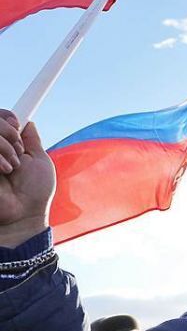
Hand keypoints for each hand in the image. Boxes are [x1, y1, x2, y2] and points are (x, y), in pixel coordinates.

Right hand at [0, 110, 55, 247]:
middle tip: (17, 152)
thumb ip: (30, 140)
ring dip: (4, 147)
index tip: (17, 124)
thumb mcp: (39, 160)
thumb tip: (28, 121)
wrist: (23, 213)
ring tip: (12, 167)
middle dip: (7, 133)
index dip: (6, 116)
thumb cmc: (35, 191)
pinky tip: (4, 171)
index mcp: (5, 145)